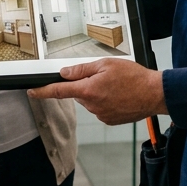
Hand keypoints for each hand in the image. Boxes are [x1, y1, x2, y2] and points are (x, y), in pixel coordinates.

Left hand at [29, 58, 166, 124]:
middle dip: (85, 85)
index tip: (32, 91)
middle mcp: (93, 105)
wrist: (154, 94)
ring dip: (96, 93)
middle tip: (103, 77)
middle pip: (78, 94)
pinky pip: (100, 108)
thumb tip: (65, 73)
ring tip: (116, 86)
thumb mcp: (106, 65)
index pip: (59, 91)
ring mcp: (101, 115)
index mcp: (89, 90)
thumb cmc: (134, 77)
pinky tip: (119, 95)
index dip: (43, 91)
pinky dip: (105, 101)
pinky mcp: (109, 120)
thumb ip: (82, 69)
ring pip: (89, 101)